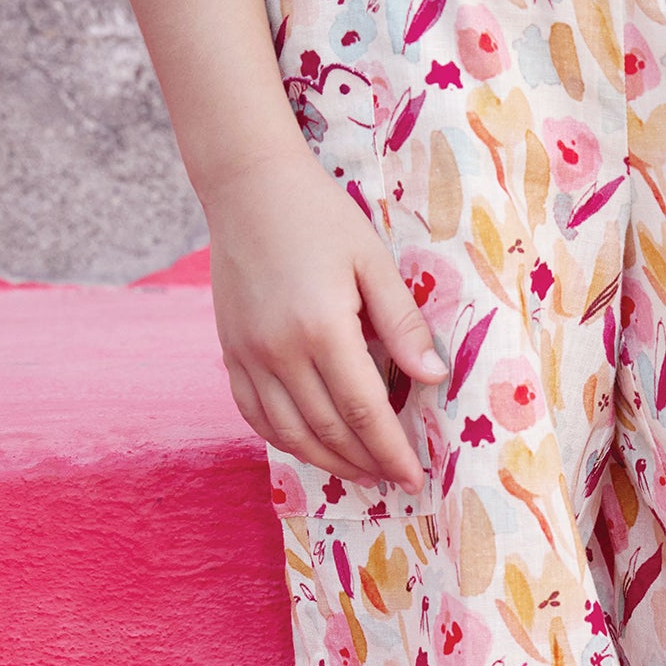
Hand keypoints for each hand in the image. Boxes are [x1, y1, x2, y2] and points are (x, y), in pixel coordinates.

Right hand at [203, 149, 447, 488]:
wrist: (247, 186)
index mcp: (322, 329)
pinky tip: (313, 447)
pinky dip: (287, 441)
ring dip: (328, 462)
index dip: (391, 450)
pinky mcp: (230, 353)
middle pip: (329, 431)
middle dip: (366, 463)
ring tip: (361, 472)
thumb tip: (434, 378)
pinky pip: (256, 415)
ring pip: (290, 434)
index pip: (364, 411)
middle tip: (394, 478)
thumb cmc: (320, 216)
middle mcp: (280, 352)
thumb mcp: (373, 262)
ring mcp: (248, 356)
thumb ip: (402, 324)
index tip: (415, 477)